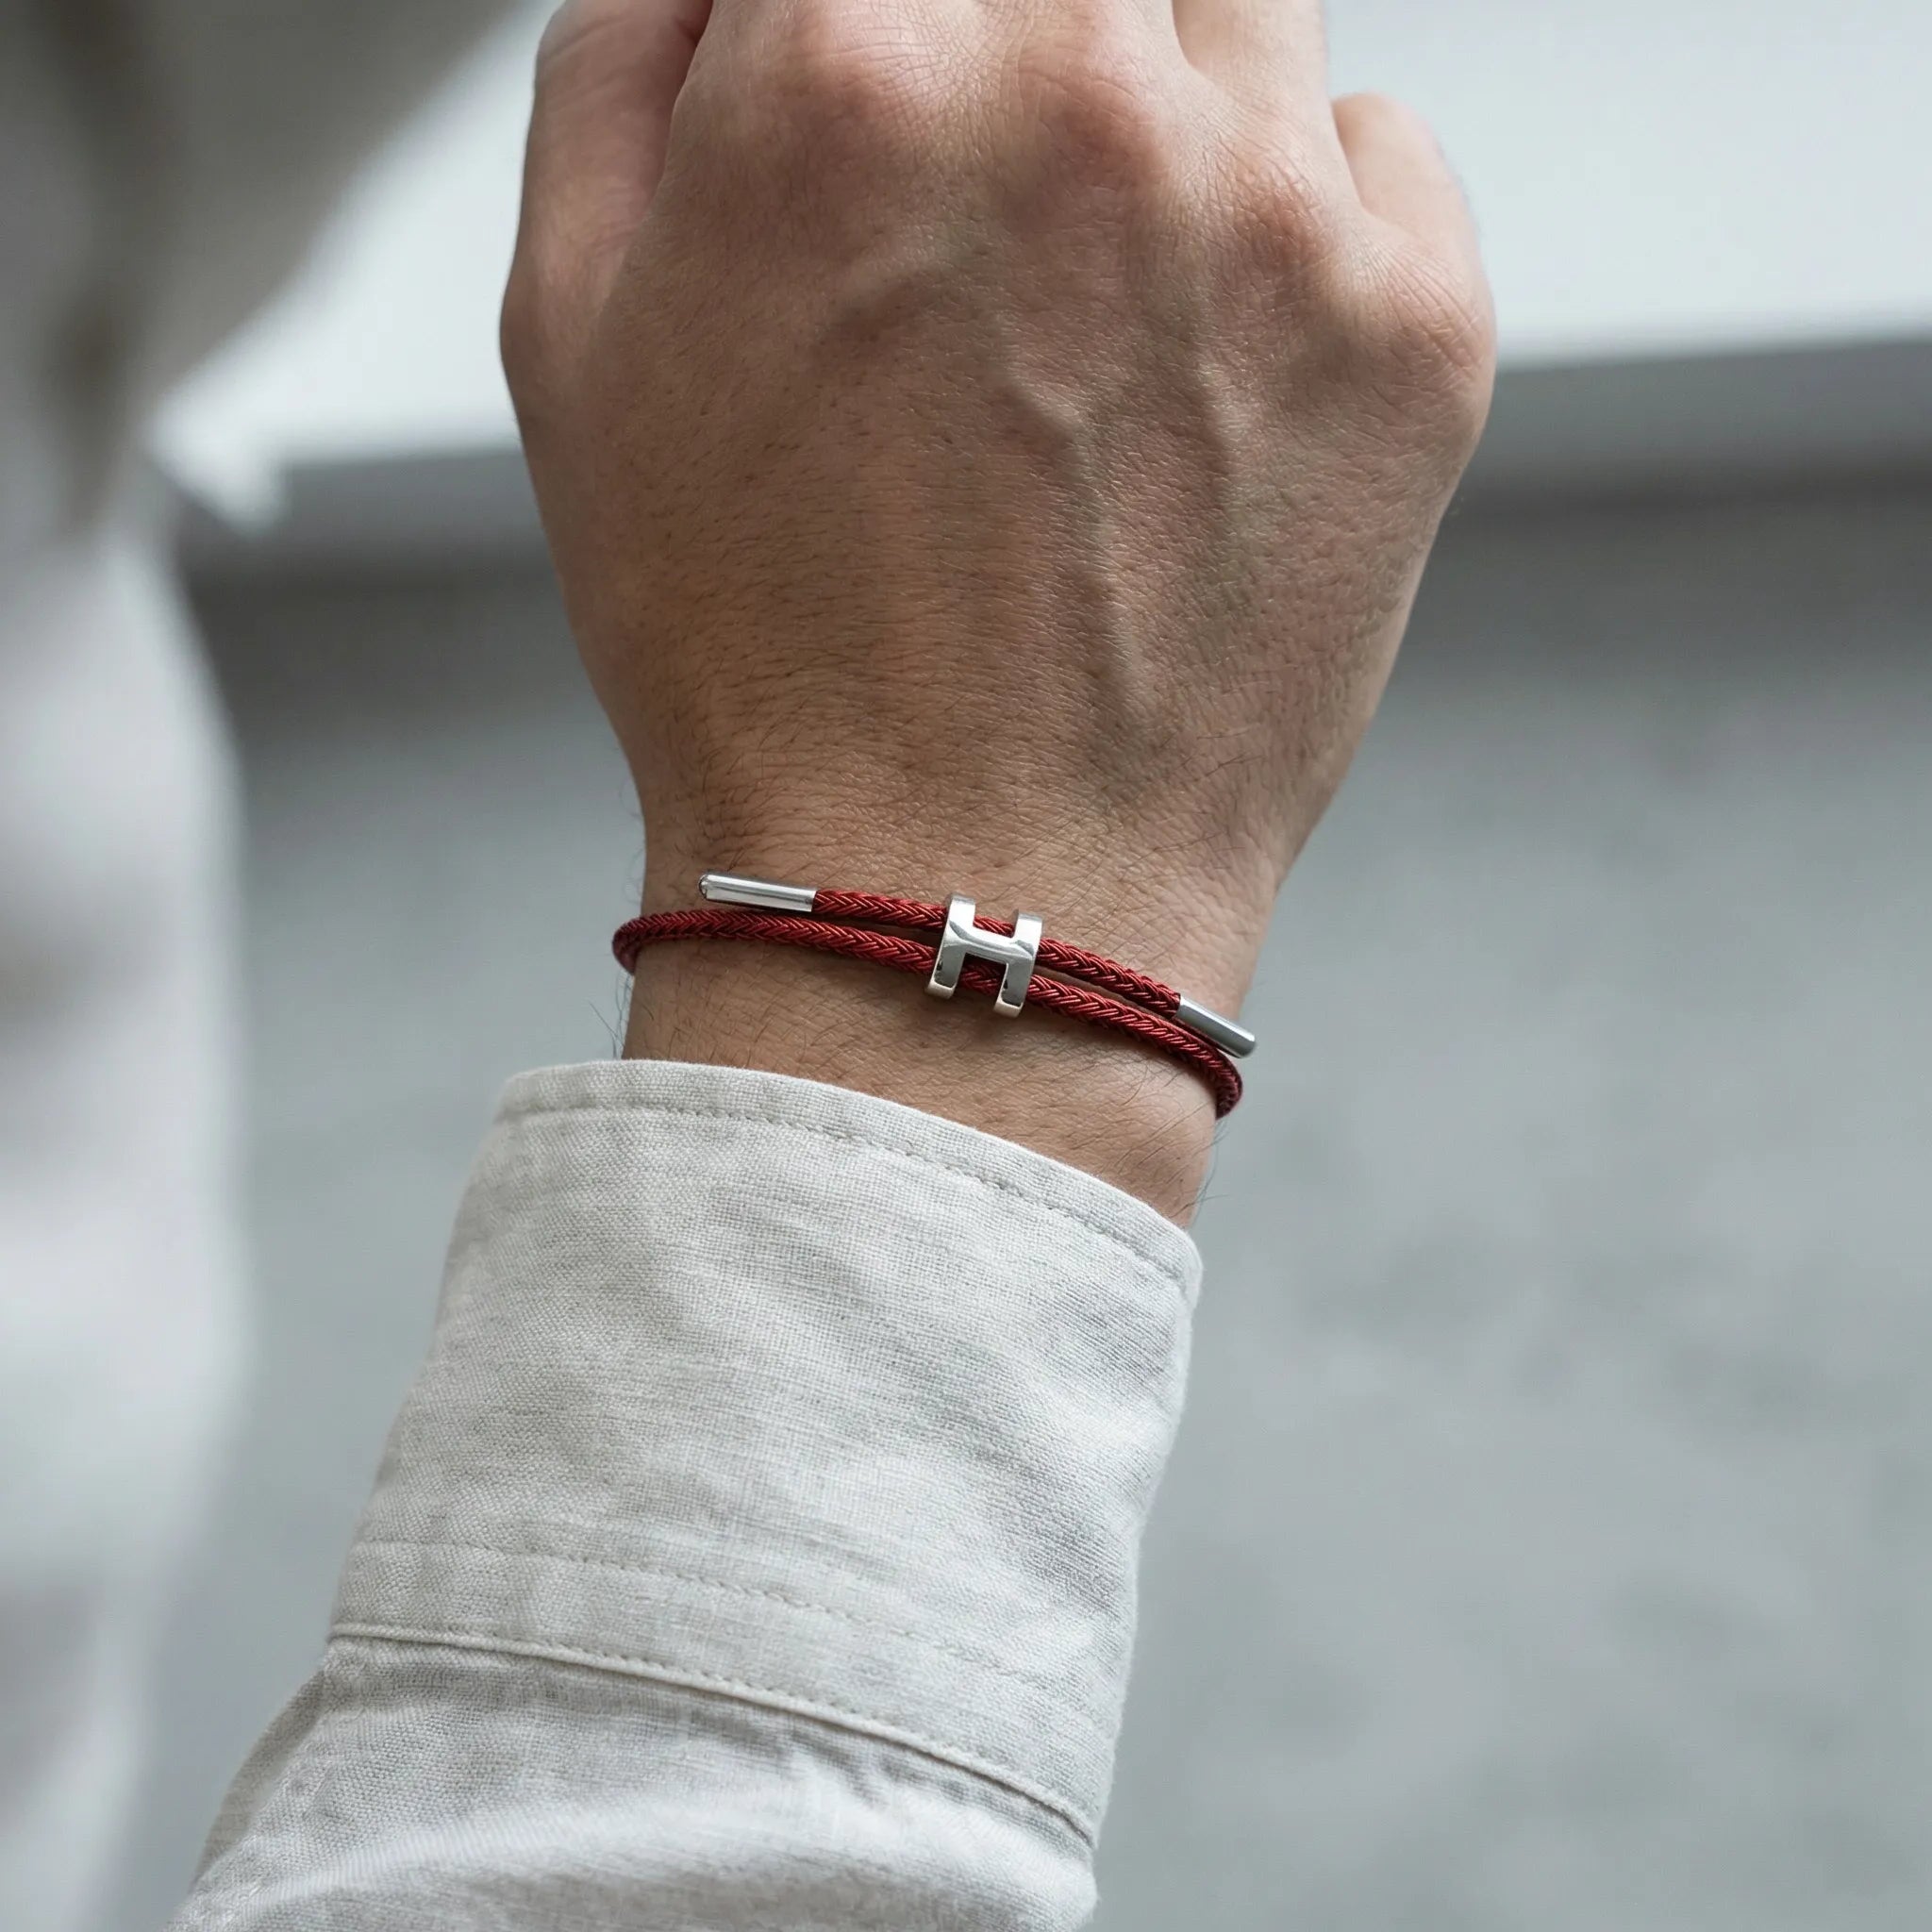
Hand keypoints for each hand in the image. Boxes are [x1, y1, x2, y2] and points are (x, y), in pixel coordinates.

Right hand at [504, 0, 1492, 1216]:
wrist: (960, 893)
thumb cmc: (748, 647)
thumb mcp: (574, 333)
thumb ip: (633, 45)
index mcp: (848, 64)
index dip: (877, 7)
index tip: (893, 78)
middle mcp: (1080, 93)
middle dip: (1014, 38)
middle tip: (982, 198)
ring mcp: (1276, 210)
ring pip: (1234, 6)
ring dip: (1153, 105)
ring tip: (1085, 305)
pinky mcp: (1420, 328)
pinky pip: (1373, 147)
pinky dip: (1295, 212)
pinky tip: (1204, 370)